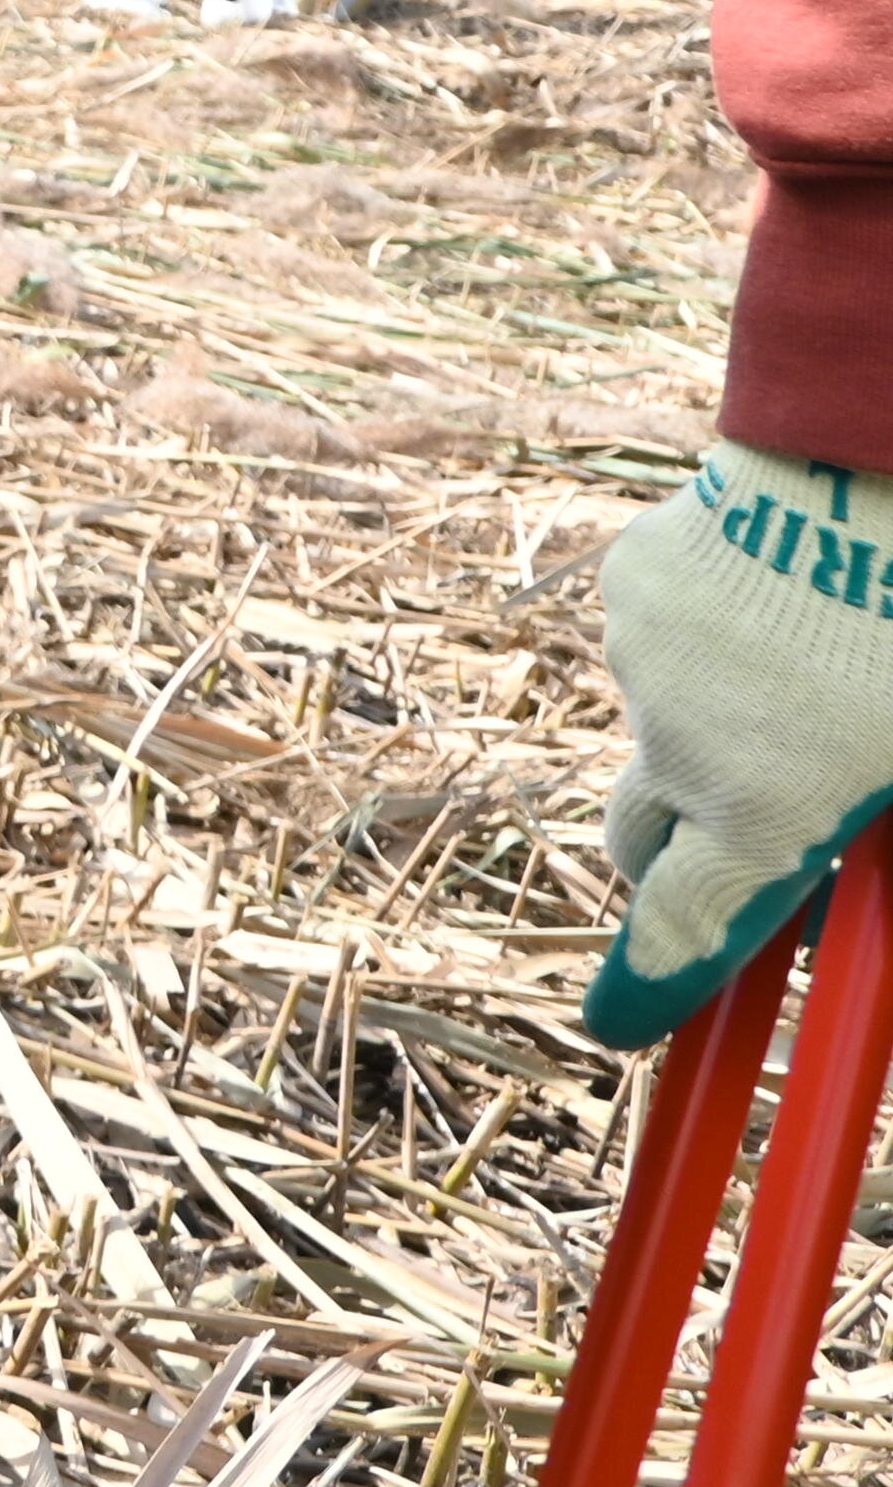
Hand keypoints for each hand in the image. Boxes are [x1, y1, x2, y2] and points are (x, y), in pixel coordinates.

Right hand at [590, 444, 892, 1046]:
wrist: (869, 458)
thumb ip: (882, 837)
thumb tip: (852, 903)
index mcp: (766, 813)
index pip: (682, 932)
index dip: (649, 990)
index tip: (619, 1028)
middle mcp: (682, 753)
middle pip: (643, 840)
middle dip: (677, 859)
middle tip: (752, 844)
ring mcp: (647, 665)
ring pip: (669, 725)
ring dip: (722, 724)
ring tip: (818, 664)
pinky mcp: (637, 584)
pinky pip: (664, 637)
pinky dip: (711, 639)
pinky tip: (783, 593)